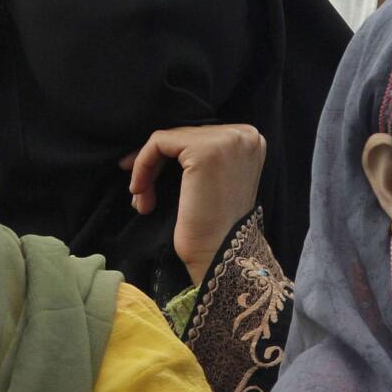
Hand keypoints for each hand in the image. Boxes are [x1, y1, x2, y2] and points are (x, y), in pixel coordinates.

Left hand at [120, 125, 265, 284]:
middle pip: (184, 135)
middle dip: (156, 166)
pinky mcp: (205, 150)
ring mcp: (228, 140)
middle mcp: (245, 135)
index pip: (198, 135)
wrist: (218, 256)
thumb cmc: (212, 226)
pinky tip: (140, 193)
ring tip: (142, 200)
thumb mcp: (213, 179)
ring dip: (146, 170)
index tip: (147, 179)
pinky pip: (158, 143)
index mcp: (251, 140)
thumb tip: (159, 140)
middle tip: (141, 196)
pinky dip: (143, 166)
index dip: (169, 156)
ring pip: (168, 139)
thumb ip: (199, 154)